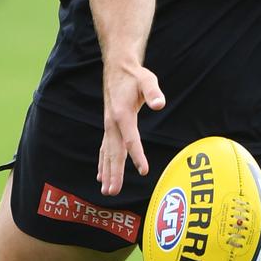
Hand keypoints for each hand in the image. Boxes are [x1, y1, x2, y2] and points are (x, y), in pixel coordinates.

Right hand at [98, 63, 164, 194]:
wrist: (118, 68)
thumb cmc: (135, 76)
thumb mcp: (147, 79)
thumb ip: (153, 92)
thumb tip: (159, 104)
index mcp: (122, 114)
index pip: (131, 139)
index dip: (138, 155)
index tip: (144, 170)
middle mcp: (112, 123)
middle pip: (115, 152)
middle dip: (115, 173)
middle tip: (113, 192)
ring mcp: (109, 126)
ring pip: (108, 153)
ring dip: (107, 172)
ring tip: (107, 191)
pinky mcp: (109, 126)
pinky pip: (105, 148)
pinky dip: (103, 163)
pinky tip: (101, 176)